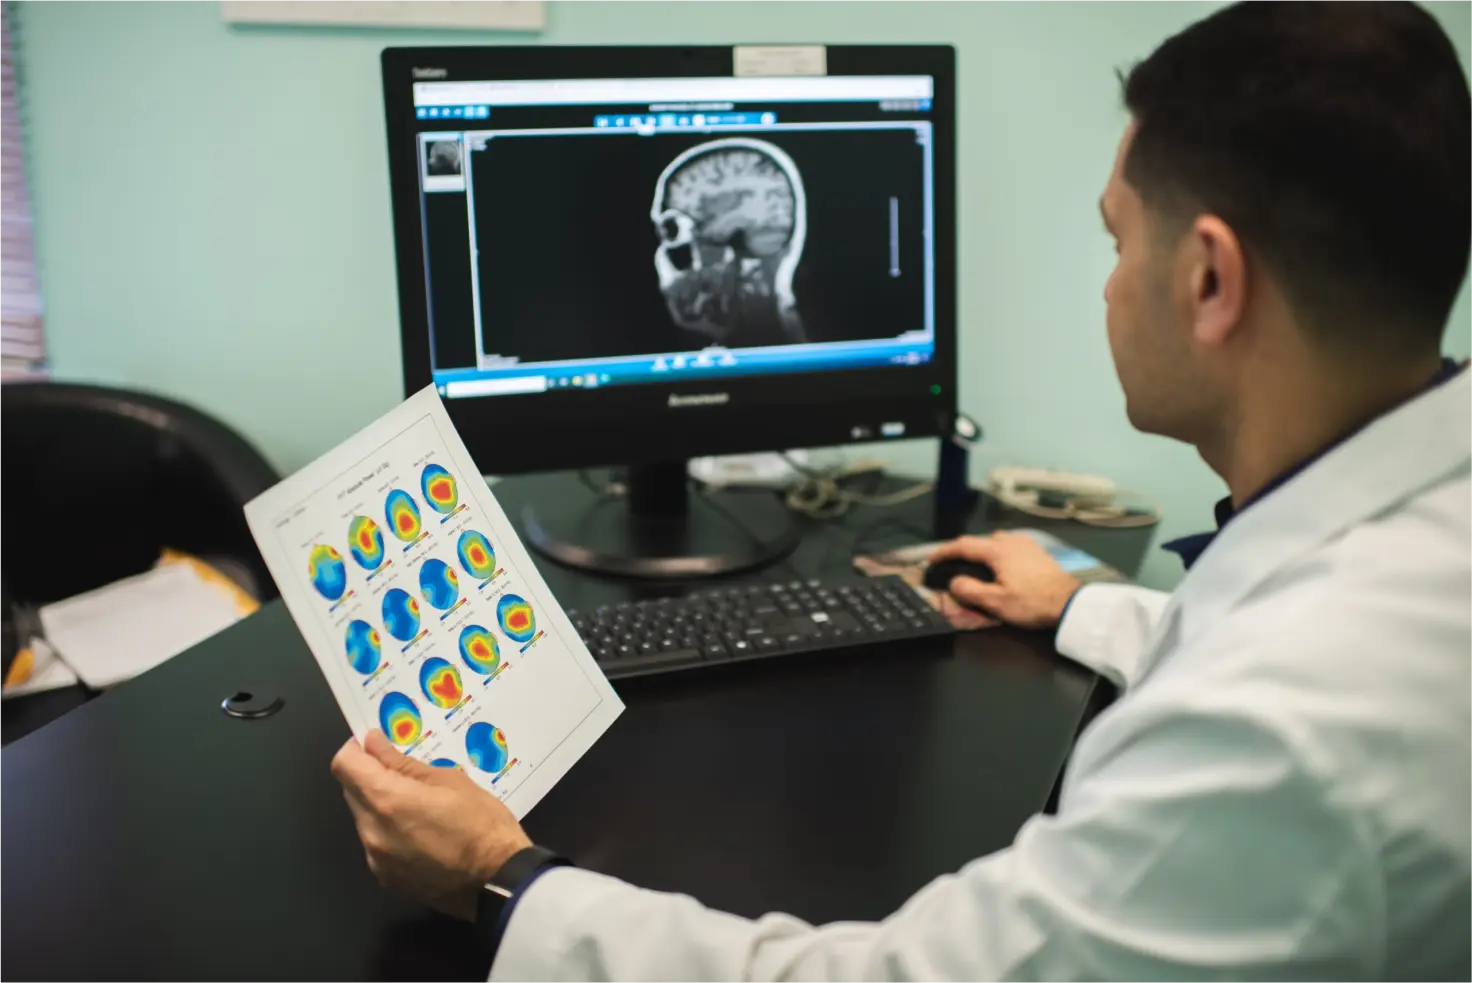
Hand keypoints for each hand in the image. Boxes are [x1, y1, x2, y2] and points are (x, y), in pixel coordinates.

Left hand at [331, 730, 531, 920]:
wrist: (499, 881)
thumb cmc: (482, 823)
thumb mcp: (449, 780)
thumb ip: (403, 763)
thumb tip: (373, 743)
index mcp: (387, 800)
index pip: (344, 765)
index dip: (356, 749)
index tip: (377, 745)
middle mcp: (372, 831)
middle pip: (351, 792)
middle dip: (370, 776)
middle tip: (405, 773)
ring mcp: (376, 860)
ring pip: (364, 819)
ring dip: (380, 806)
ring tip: (420, 807)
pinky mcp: (386, 879)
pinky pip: (376, 845)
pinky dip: (389, 832)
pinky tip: (422, 835)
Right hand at [927, 531, 1081, 628]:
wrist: (1070, 603)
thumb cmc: (1032, 602)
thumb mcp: (996, 602)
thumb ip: (970, 590)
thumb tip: (954, 582)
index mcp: (997, 550)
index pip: (963, 545)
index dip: (944, 551)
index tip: (931, 559)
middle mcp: (1011, 541)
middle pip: (980, 541)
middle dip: (963, 550)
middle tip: (951, 564)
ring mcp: (1026, 544)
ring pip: (996, 541)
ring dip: (982, 551)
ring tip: (975, 566)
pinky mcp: (1037, 551)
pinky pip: (1010, 546)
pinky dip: (997, 553)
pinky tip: (1000, 567)